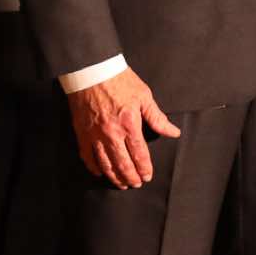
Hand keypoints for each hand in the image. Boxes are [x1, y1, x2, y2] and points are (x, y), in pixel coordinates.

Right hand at [66, 67, 180, 188]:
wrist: (92, 70)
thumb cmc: (119, 80)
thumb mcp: (144, 96)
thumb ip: (157, 118)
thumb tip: (173, 132)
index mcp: (130, 124)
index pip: (139, 154)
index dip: (144, 168)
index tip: (147, 176)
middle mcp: (112, 133)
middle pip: (123, 164)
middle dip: (131, 177)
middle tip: (136, 184)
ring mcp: (95, 135)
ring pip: (105, 164)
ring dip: (115, 177)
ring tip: (121, 183)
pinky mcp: (82, 133)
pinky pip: (87, 156)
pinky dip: (95, 167)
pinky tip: (101, 172)